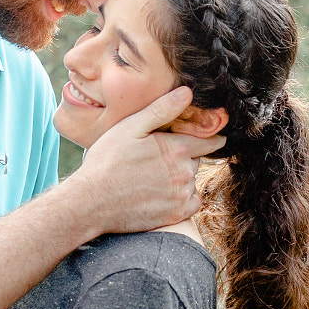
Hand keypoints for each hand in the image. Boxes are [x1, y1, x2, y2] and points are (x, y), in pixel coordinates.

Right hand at [69, 86, 225, 232]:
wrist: (92, 201)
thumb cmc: (107, 160)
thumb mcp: (131, 127)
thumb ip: (162, 109)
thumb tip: (188, 92)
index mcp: (177, 148)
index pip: (208, 142)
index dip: (210, 139)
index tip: (216, 138)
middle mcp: (184, 173)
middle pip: (195, 161)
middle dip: (184, 158)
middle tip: (159, 159)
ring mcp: (180, 196)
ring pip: (191, 181)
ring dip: (181, 178)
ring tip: (153, 178)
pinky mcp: (175, 215)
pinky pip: (191, 203)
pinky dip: (182, 198)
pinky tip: (162, 194)